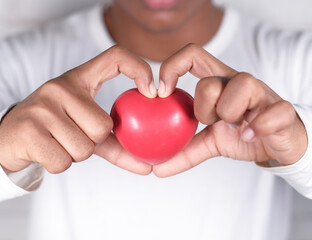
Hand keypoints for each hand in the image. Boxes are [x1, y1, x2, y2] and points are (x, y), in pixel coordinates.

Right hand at [0, 46, 156, 174]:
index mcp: (77, 79)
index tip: (152, 92)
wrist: (8, 136)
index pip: (115, 57)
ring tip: (58, 142)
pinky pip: (63, 161)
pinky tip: (46, 151)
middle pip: (102, 127)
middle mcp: (59, 87)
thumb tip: (148, 167)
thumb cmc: (55, 129)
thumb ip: (116, 142)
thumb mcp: (83, 126)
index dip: (139, 68)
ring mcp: (42, 106)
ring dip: (75, 155)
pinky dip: (59, 164)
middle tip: (74, 136)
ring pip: (84, 148)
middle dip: (93, 143)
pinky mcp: (29, 129)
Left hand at [153, 43, 307, 176]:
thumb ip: (186, 151)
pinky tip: (248, 135)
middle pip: (210, 82)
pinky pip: (274, 111)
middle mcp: (238, 84)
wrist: (279, 148)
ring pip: (243, 84)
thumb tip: (158, 168)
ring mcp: (262, 95)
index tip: (162, 93)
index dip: (172, 67)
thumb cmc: (244, 135)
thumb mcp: (211, 142)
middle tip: (211, 123)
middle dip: (203, 110)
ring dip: (229, 113)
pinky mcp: (283, 112)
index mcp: (219, 84)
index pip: (193, 55)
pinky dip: (259, 126)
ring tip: (234, 129)